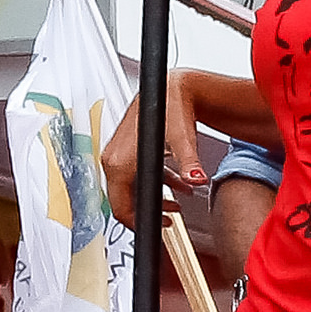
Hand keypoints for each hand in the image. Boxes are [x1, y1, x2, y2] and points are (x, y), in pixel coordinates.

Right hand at [100, 70, 213, 224]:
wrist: (172, 85)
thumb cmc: (172, 106)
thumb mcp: (182, 138)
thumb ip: (189, 162)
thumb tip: (197, 180)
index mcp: (119, 162)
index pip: (120, 207)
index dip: (139, 222)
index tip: (158, 226)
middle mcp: (113, 159)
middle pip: (124, 199)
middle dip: (148, 210)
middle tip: (170, 218)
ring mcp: (117, 154)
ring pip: (131, 187)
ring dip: (155, 195)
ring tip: (179, 201)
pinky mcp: (126, 149)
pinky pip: (136, 174)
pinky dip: (155, 182)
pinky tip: (177, 183)